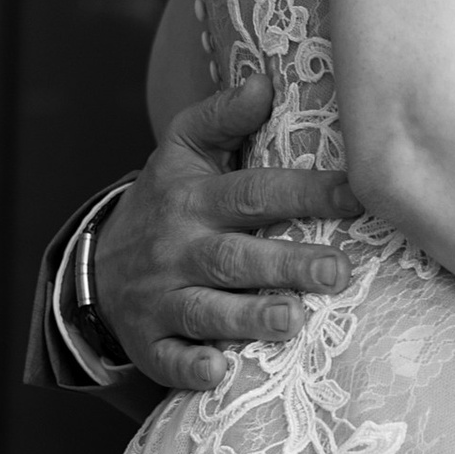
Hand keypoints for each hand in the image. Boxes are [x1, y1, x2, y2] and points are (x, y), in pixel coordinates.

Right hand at [95, 76, 359, 394]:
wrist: (97, 267)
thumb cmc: (165, 203)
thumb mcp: (180, 151)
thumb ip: (222, 116)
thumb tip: (264, 81)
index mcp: (195, 199)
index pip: (254, 192)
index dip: (305, 192)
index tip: (356, 194)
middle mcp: (180, 250)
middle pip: (234, 258)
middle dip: (286, 265)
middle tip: (340, 272)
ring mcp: (163, 299)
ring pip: (206, 310)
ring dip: (248, 318)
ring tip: (294, 320)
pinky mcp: (151, 343)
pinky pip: (169, 359)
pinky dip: (192, 368)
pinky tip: (220, 372)